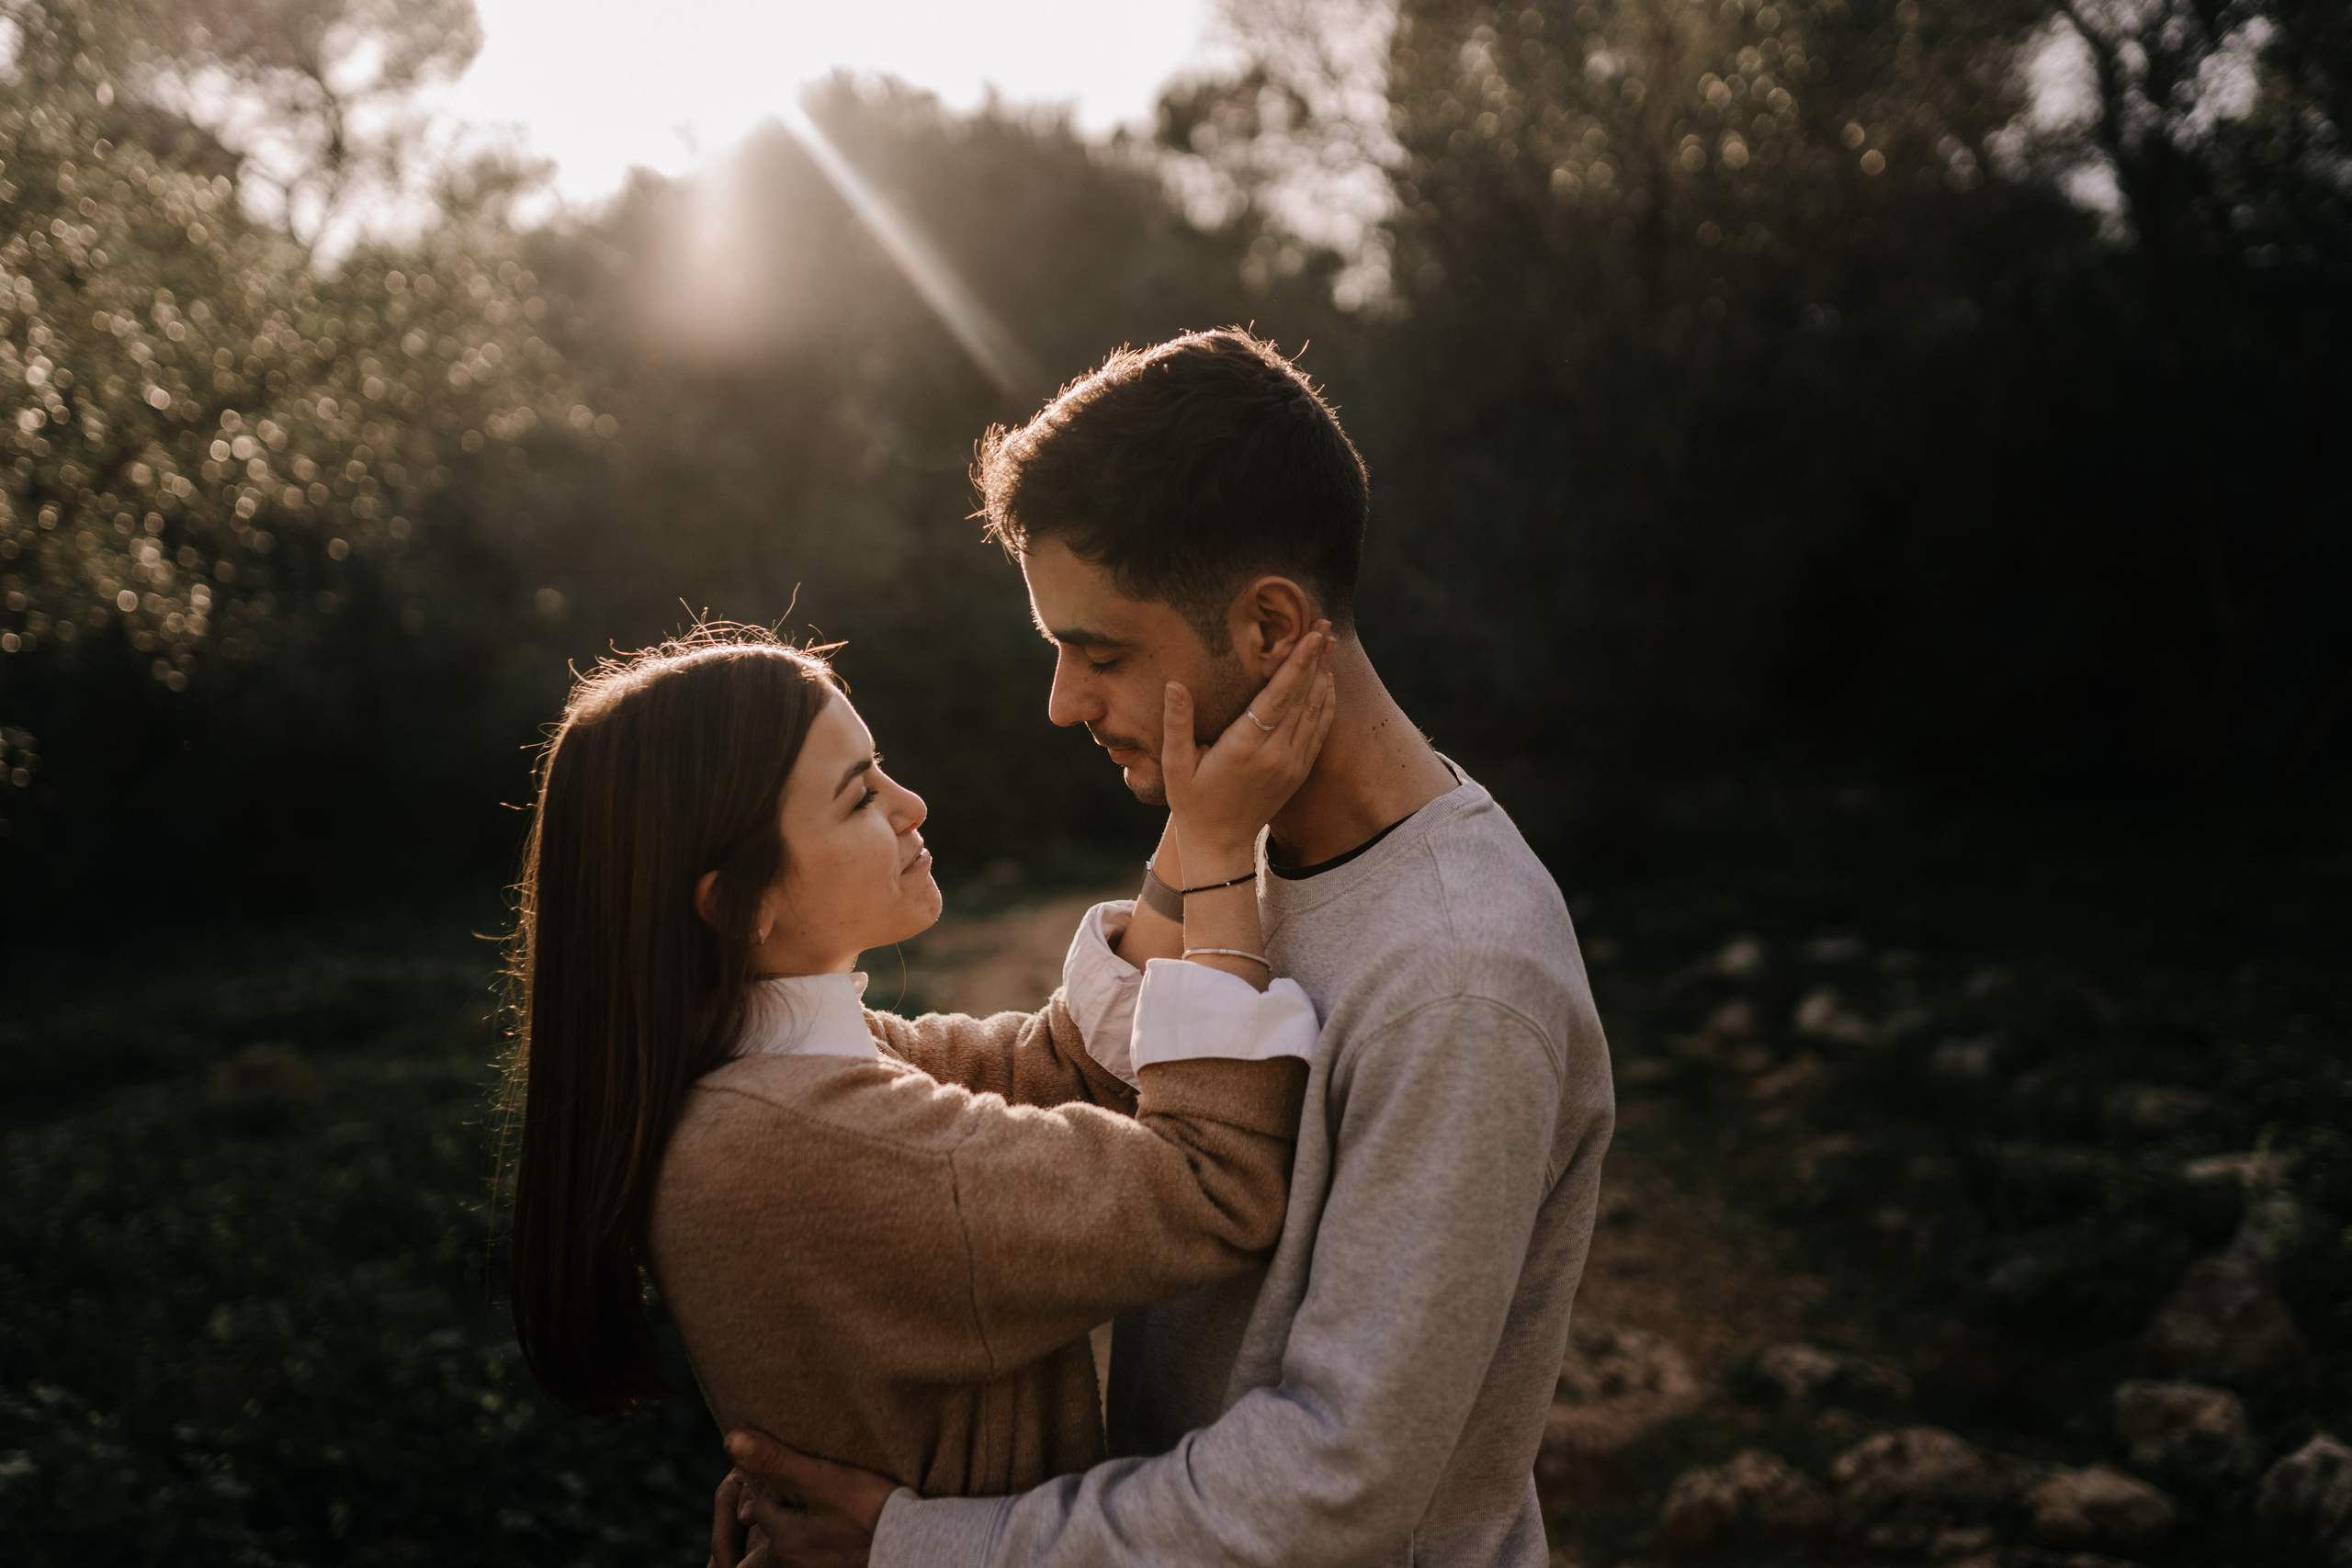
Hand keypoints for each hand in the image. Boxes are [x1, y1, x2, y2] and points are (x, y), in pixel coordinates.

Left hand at [714, 1429, 895, 1567]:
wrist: (916, 1546)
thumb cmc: (870, 1512)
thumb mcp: (821, 1478)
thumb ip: (775, 1461)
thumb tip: (730, 1441)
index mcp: (784, 1539)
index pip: (763, 1502)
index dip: (781, 1479)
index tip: (808, 1467)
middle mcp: (795, 1561)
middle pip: (783, 1518)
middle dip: (797, 1497)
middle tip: (827, 1479)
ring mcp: (819, 1566)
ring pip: (805, 1529)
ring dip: (816, 1512)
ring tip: (843, 1496)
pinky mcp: (841, 1566)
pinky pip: (826, 1542)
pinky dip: (834, 1528)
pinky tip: (854, 1517)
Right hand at [1161, 623, 1336, 877]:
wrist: (1220, 846)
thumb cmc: (1191, 803)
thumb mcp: (1174, 765)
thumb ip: (1177, 724)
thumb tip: (1174, 685)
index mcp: (1244, 748)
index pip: (1278, 696)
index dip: (1295, 664)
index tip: (1309, 636)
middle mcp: (1275, 755)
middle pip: (1303, 697)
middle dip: (1315, 659)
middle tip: (1325, 626)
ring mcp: (1291, 765)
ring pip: (1315, 711)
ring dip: (1324, 676)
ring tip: (1330, 644)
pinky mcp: (1299, 773)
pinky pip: (1318, 731)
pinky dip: (1326, 705)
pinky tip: (1327, 683)